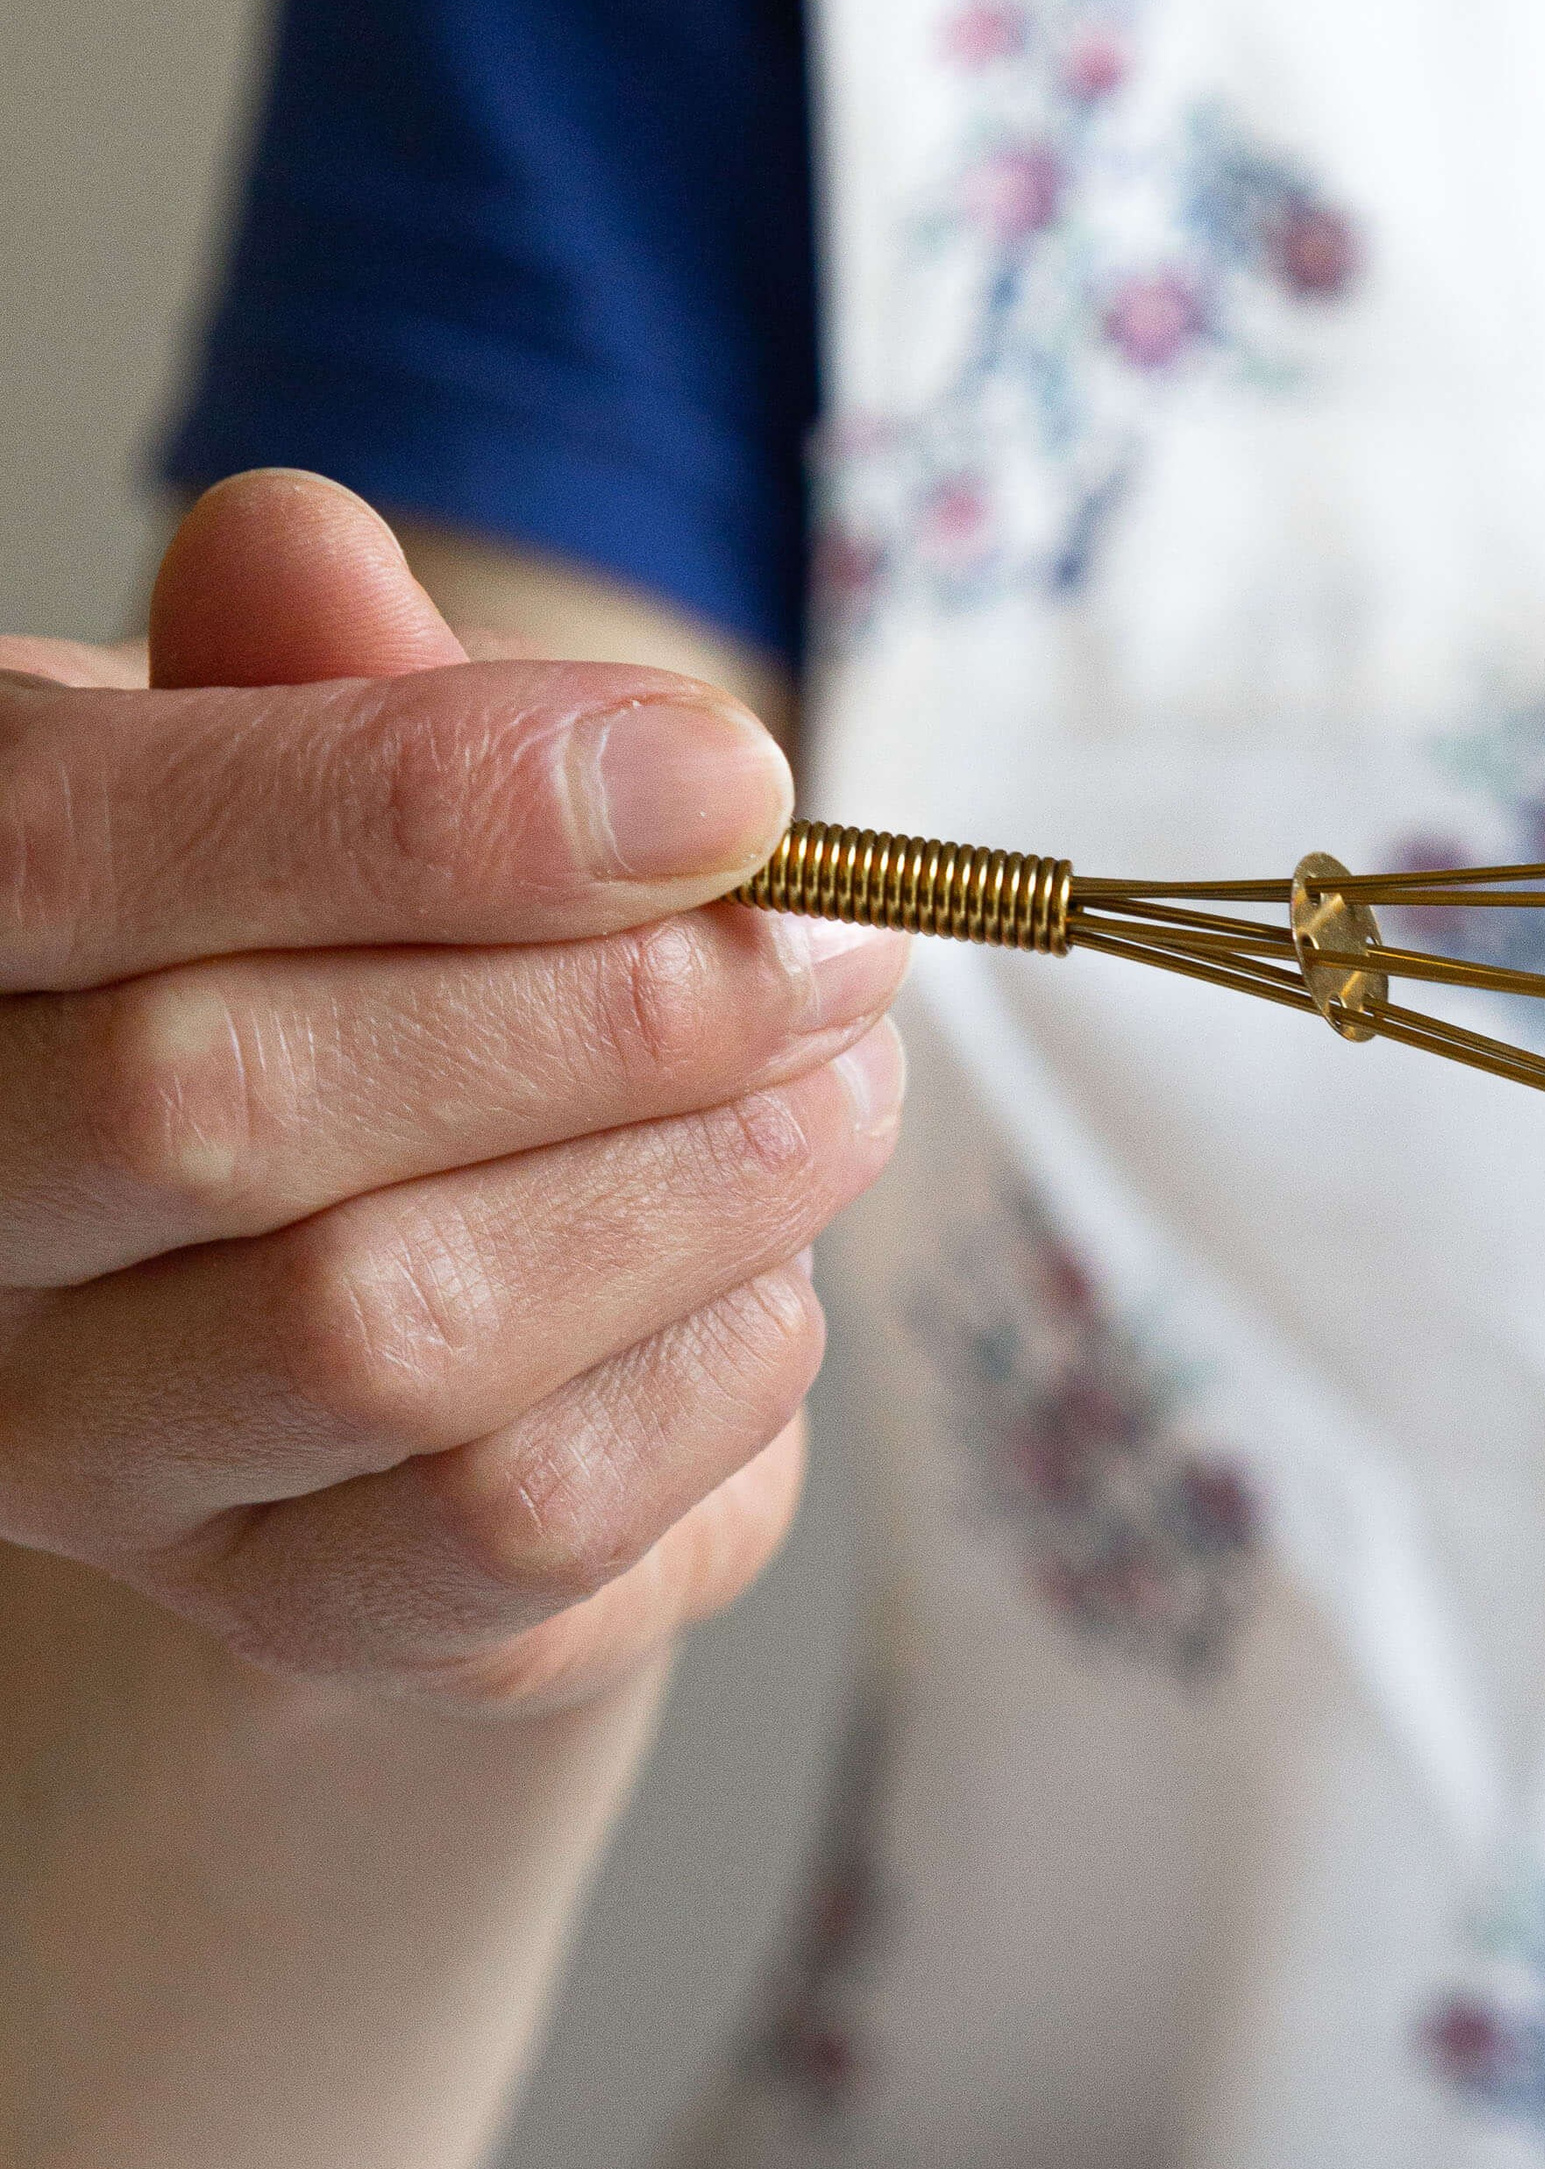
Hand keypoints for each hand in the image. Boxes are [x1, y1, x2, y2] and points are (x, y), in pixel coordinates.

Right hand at [0, 473, 904, 1710]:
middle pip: (224, 1104)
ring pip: (379, 1333)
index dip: (426, 803)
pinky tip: (774, 1280)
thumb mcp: (322, 790)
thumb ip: (309, 682)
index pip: (76, 851)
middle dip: (605, 1008)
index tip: (730, 777)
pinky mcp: (286, 1610)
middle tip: (840, 944)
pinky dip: (704, 1376)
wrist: (394, 1292)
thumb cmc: (359, 990)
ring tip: (842, 1085)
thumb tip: (306, 558)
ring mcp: (96, 1455)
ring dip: (687, 1188)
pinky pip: (509, 1520)